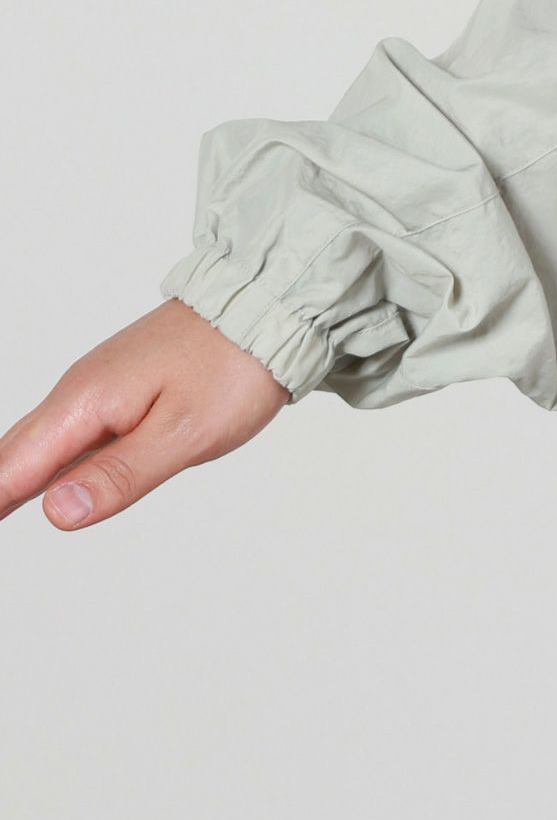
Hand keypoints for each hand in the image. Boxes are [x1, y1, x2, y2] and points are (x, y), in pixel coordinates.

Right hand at [0, 299, 290, 530]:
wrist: (268, 307)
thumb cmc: (234, 366)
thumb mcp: (184, 432)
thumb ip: (119, 474)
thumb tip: (55, 512)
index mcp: (87, 401)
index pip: (13, 467)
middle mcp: (81, 391)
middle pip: (13, 454)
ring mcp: (99, 387)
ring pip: (38, 442)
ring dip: (9, 478)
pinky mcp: (120, 388)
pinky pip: (68, 431)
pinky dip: (42, 461)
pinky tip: (34, 484)